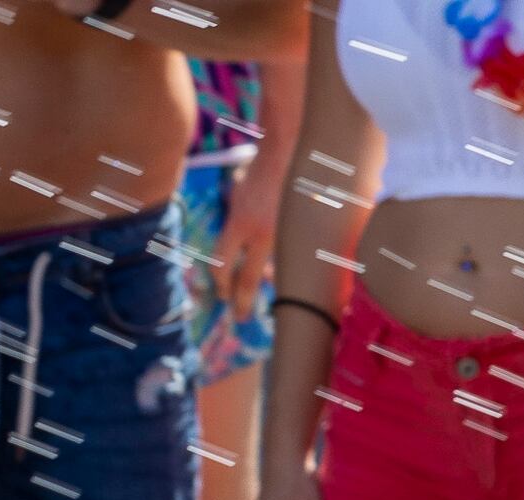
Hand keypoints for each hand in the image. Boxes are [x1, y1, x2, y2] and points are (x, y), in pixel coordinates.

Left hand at [217, 164, 281, 321]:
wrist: (292, 157)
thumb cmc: (260, 173)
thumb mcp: (237, 196)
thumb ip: (236, 224)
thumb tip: (239, 250)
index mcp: (242, 223)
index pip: (223, 263)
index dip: (219, 282)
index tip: (220, 295)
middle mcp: (264, 236)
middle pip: (249, 279)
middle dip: (242, 301)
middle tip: (239, 318)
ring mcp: (286, 239)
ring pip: (274, 273)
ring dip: (269, 284)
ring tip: (265, 295)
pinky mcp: (304, 240)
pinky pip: (292, 264)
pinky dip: (288, 271)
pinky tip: (286, 274)